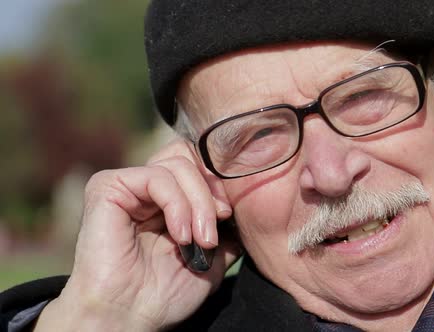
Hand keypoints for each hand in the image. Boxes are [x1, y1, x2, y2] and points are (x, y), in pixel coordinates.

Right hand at [35, 139, 240, 330]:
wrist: (129, 318)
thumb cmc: (165, 294)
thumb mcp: (212, 258)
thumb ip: (227, 229)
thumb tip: (248, 204)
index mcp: (167, 198)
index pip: (200, 164)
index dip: (219, 185)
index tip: (229, 217)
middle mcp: (146, 186)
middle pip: (192, 157)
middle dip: (211, 193)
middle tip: (213, 232)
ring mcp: (127, 184)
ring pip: (179, 165)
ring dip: (198, 204)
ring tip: (200, 240)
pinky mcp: (108, 186)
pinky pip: (157, 176)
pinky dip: (177, 204)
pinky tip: (180, 235)